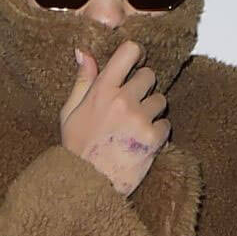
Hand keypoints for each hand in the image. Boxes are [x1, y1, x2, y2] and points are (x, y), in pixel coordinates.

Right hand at [59, 40, 169, 197]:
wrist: (86, 185)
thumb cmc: (76, 148)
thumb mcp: (70, 112)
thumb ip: (82, 81)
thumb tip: (84, 51)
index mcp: (102, 90)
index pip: (130, 51)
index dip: (136, 54)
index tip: (135, 64)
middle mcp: (122, 100)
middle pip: (149, 75)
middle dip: (144, 88)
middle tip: (133, 104)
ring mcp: (139, 119)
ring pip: (161, 100)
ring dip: (153, 110)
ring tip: (137, 126)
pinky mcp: (152, 139)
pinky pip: (166, 124)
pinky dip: (159, 132)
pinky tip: (143, 141)